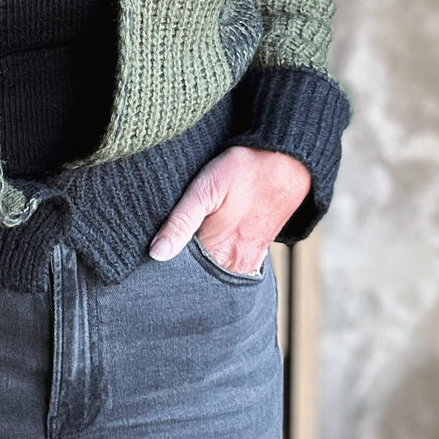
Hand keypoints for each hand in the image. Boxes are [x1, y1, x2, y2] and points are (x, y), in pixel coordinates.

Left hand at [147, 146, 311, 275]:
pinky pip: (231, 267)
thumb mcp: (204, 190)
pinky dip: (217, 262)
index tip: (153, 258)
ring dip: (200, 265)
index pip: (183, 274)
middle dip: (182, 270)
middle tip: (166, 252)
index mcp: (219, 252)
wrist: (286, 161)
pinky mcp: (257, 253)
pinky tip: (208, 245)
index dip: (165, 267)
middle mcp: (235, 263)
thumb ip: (180, 222)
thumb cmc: (242, 171)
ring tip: (187, 246)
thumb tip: (156, 253)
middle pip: (200, 278)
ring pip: (215, 273)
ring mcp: (249, 261)